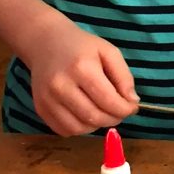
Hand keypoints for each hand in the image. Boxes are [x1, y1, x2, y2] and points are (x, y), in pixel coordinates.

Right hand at [26, 20, 138, 135]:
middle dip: (114, 119)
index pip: (108, 100)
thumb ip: (124, 77)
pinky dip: (80, 128)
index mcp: (82, 68)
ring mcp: (47, 99)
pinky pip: (63, 130)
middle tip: (121, 112)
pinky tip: (88, 116)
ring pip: (78, 128)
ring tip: (105, 113)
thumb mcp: (109, 52)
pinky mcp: (40, 108)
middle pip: (94, 117)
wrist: (46, 43)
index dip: (124, 109)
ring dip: (97, 126)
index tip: (133, 107)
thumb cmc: (82, 47)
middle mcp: (61, 86)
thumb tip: (132, 101)